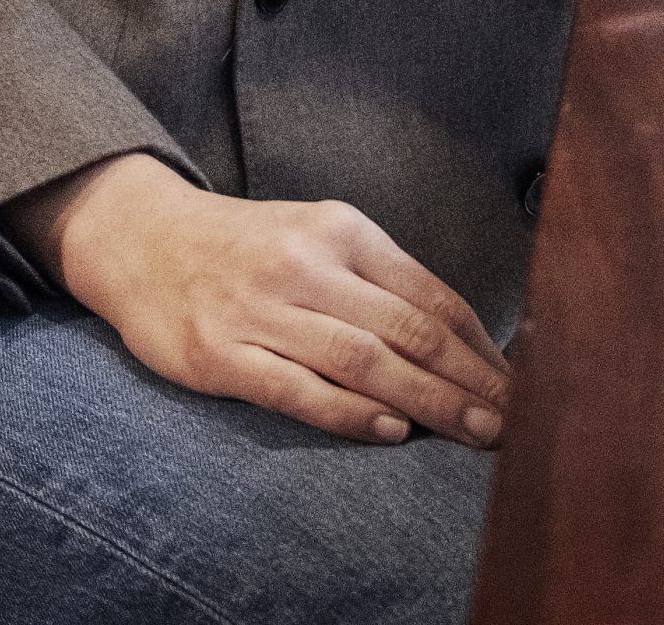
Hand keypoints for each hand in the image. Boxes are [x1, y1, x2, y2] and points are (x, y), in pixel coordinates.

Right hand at [7, 153, 510, 447]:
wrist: (144, 237)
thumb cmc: (249, 246)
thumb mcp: (317, 235)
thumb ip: (377, 278)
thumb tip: (455, 337)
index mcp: (342, 229)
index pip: (430, 294)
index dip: (480, 345)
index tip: (519, 383)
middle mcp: (308, 263)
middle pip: (408, 330)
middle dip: (469, 381)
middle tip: (513, 422)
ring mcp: (262, 309)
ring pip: (363, 360)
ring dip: (428, 403)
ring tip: (474, 433)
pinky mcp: (221, 354)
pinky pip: (297, 389)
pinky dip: (349, 413)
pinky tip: (391, 432)